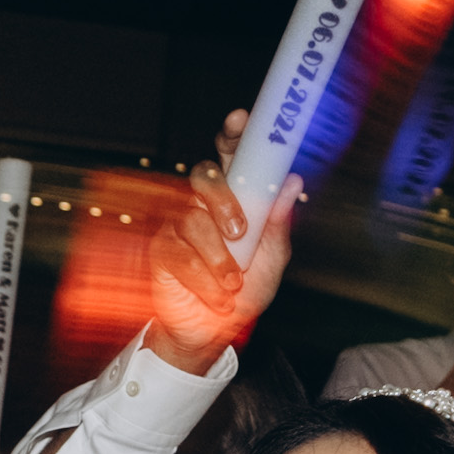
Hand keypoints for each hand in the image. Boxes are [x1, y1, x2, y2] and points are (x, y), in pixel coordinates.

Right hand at [136, 115, 299, 374]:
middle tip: (239, 231)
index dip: (233, 133)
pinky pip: (179, 253)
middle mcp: (204, 204)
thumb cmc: (244, 292)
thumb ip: (278, 222)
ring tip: (233, 284)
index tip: (240, 120)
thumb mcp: (271, 259)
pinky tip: (218, 296)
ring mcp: (179, 225)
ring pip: (192, 219)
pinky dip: (204, 279)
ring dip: (218, 257)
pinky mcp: (161, 249)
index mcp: (235, 198)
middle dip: (223, 200)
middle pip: (204, 175)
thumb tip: (292, 181)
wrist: (213, 333)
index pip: (231, 154)